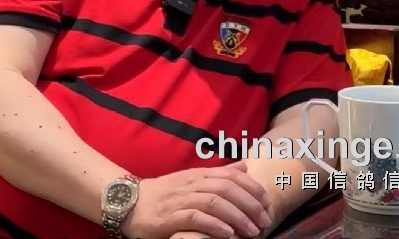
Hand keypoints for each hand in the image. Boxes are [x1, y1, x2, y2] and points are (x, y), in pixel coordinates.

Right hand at [122, 161, 271, 238]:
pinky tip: (228, 234)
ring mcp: (181, 198)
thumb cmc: (165, 193)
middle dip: (249, 204)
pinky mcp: (170, 216)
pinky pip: (196, 218)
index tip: (267, 202)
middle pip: (226, 188)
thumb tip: (244, 165)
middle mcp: (192, 182)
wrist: (131, 203)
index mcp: (199, 173)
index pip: (231, 175)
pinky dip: (214, 225)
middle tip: (265, 220)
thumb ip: (219, 173)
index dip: (252, 187)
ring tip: (252, 230)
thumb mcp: (193, 178)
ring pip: (214, 202)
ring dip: (237, 216)